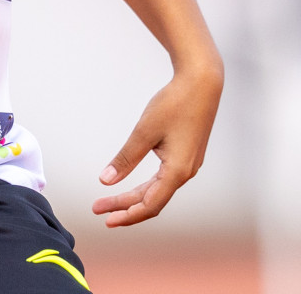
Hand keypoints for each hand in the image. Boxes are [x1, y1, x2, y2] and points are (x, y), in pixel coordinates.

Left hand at [92, 65, 222, 226]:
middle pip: (152, 199)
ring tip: (110, 199)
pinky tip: (133, 184)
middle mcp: (186, 172)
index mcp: (177, 171)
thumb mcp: (144, 131)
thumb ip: (126, 158)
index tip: (106, 218)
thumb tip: (106, 180)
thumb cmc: (175, 103)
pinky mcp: (187, 154)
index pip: (150, 204)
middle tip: (99, 209)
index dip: (127, 214)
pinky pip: (164, 178)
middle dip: (124, 206)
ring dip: (134, 196)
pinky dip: (146, 186)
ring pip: (158, 189)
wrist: (202, 82)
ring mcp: (188, 164)